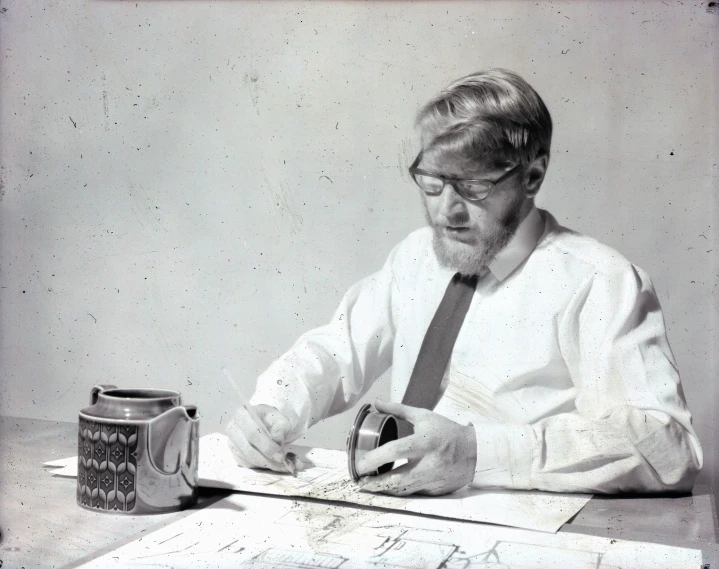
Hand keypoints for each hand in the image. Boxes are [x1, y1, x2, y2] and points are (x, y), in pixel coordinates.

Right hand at [226, 404, 291, 471]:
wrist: (263, 422)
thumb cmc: (270, 419)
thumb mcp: (278, 417)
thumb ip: (280, 426)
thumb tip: (277, 439)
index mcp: (242, 414)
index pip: (253, 433)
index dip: (267, 446)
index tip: (281, 455)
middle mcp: (232, 428)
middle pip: (248, 448)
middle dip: (266, 458)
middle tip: (281, 463)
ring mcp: (231, 442)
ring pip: (247, 458)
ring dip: (265, 464)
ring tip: (279, 464)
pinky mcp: (234, 453)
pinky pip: (246, 464)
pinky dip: (260, 466)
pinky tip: (271, 463)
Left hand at [355, 399, 476, 495]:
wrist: (474, 452)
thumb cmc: (447, 431)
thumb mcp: (424, 416)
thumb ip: (398, 409)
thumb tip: (376, 402)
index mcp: (424, 442)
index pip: (394, 451)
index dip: (374, 459)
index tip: (360, 464)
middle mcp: (428, 463)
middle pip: (395, 480)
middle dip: (374, 484)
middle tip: (359, 481)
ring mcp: (433, 480)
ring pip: (402, 491)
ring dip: (384, 490)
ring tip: (369, 485)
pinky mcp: (436, 491)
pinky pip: (414, 493)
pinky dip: (400, 491)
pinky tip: (390, 487)